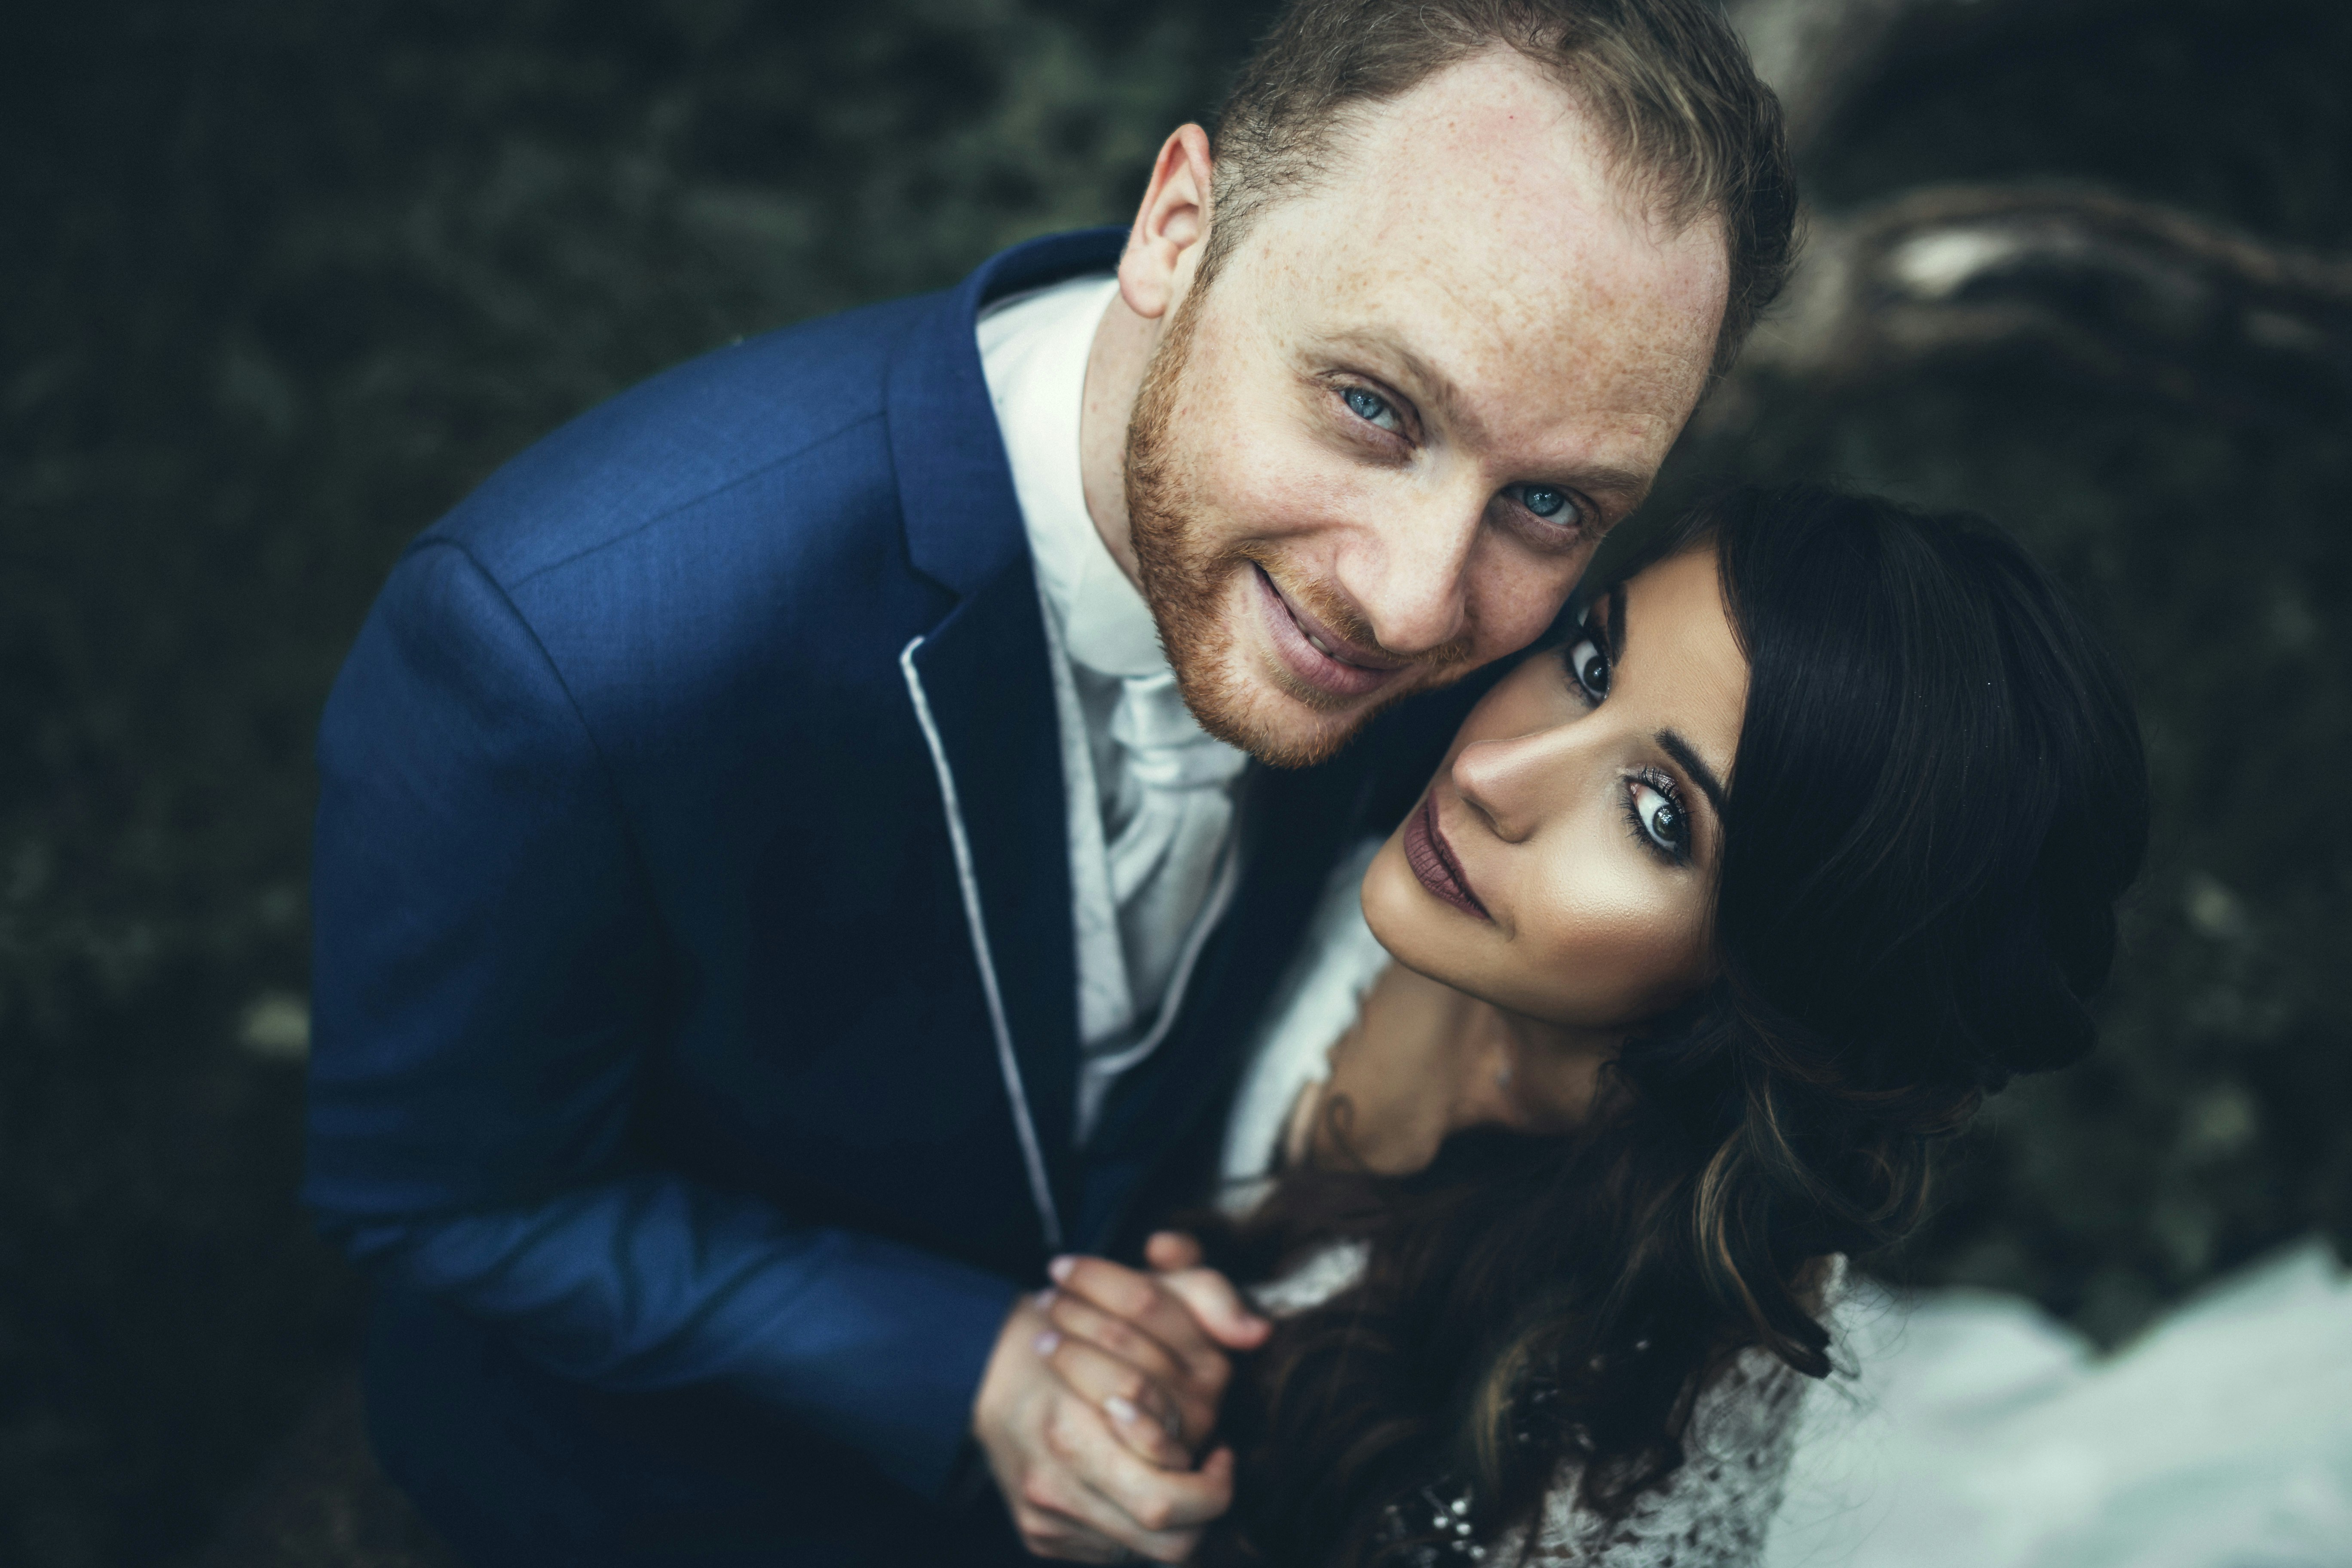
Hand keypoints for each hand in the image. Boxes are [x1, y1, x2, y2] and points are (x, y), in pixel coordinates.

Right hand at [973, 1288, 1237, 1562]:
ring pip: (1143, 1550)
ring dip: (1175, 1518)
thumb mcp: (1141, 1295)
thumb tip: (1257, 1332)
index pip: (1168, 1498)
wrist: (980, 1368)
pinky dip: (1132, 1521)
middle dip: (1203, 1510)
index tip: (1222, 1452)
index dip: (1212, 1484)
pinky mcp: (1038, 1535)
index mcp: (1072, 1430)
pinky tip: (1135, 1481)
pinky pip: (1109, 1549)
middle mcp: (1054, 1483)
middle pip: (1162, 1537)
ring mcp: (1045, 1516)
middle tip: (1214, 1472)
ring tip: (1180, 1474)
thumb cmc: (1069, 1327)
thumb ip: (1204, 1298)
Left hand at [1039, 1239, 1268, 1457]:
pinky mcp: (1168, 1467)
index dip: (1096, 1278)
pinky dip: (1119, 1417)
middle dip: (1077, 1314)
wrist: (1112, 1407)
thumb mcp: (1165, 1297)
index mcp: (1213, 1341)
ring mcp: (1191, 1431)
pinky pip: (1149, 1441)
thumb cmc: (1138, 1340)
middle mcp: (1211, 1390)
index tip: (1059, 1267)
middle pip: (1126, 1338)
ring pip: (1126, 1382)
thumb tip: (1161, 1246)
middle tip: (1044, 1302)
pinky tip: (1084, 1401)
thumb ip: (1167, 1263)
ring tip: (1042, 1340)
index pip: (1146, 1299)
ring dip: (1074, 1356)